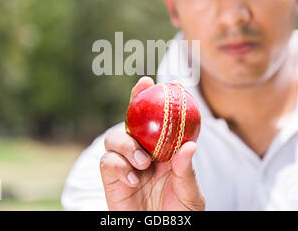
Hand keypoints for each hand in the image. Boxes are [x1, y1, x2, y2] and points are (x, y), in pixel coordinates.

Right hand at [100, 76, 204, 210]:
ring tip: (142, 162)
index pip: (162, 123)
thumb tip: (190, 145)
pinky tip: (133, 180)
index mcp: (164, 153)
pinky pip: (107, 161)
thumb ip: (186, 171)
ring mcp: (125, 165)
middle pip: (133, 121)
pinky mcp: (111, 179)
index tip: (173, 82)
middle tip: (142, 87)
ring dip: (126, 144)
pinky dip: (118, 166)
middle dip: (135, 100)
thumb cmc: (178, 216)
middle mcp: (143, 153)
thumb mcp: (190, 194)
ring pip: (114, 138)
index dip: (163, 101)